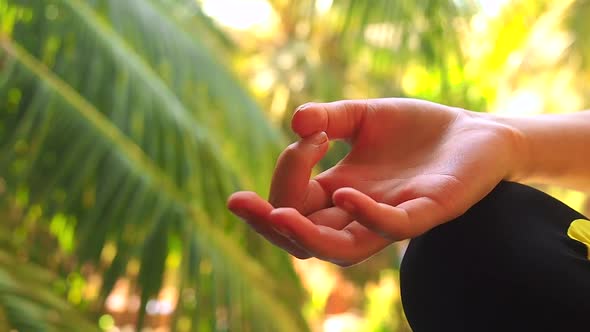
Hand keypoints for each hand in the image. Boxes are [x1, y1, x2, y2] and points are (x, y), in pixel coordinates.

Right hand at [228, 98, 524, 265]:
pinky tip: (345, 192)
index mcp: (339, 193)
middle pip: (304, 238)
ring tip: (276, 216)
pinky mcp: (428, 213)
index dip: (285, 174)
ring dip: (304, 235)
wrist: (477, 134)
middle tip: (239, 202)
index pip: (294, 203)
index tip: (309, 131)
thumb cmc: (418, 131)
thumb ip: (330, 117)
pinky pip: (392, 228)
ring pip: (340, 249)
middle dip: (266, 223)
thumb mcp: (365, 116)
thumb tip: (296, 123)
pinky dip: (366, 216)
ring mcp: (392, 218)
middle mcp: (359, 214)